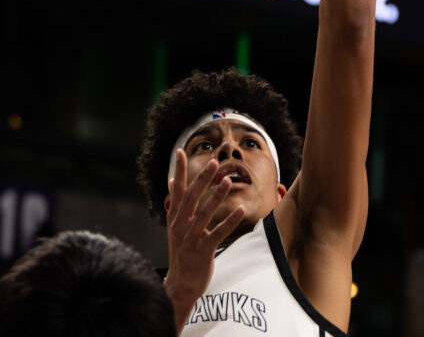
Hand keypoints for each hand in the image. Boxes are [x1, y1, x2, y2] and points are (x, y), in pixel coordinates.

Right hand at [163, 152, 244, 330]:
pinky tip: (239, 209)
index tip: (179, 151)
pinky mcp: (203, 250)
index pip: (176, 190)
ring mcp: (190, 239)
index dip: (178, 171)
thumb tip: (171, 182)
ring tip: (227, 181)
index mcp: (174, 219)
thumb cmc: (181, 251)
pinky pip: (218, 233)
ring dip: (216, 197)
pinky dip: (229, 221)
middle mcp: (180, 226)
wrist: (181, 285)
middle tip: (214, 162)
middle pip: (191, 198)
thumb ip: (176, 205)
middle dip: (202, 179)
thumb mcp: (175, 227)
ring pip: (204, 214)